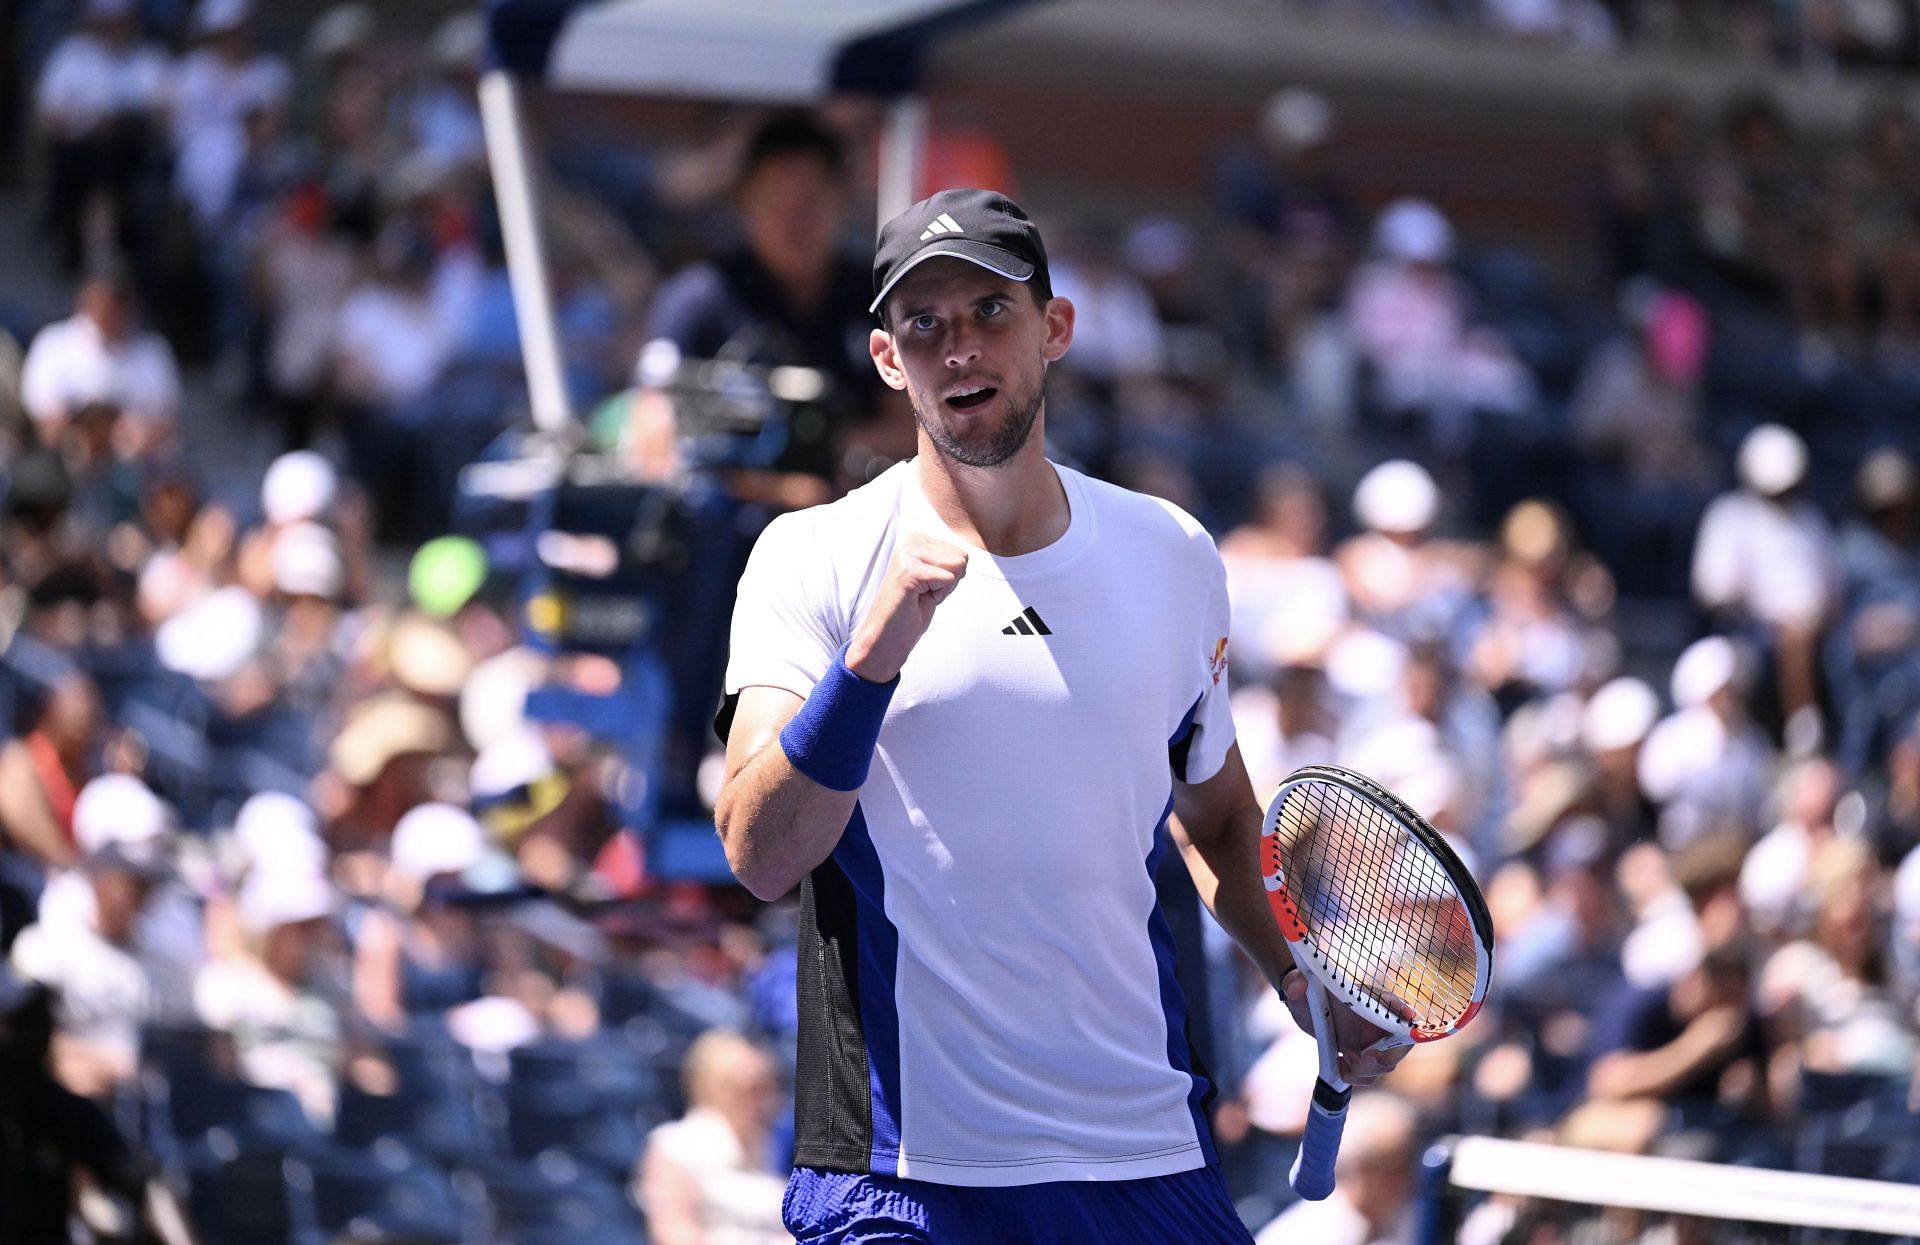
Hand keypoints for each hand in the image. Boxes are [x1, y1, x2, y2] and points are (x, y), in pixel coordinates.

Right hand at [845, 533, 968, 681]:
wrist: (885, 637)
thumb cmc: (910, 610)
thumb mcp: (935, 577)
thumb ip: (948, 560)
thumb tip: (967, 554)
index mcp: (915, 537)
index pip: (961, 552)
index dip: (949, 578)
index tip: (925, 587)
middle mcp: (909, 538)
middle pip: (961, 557)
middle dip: (948, 583)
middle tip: (922, 594)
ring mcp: (907, 553)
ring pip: (957, 566)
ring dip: (942, 590)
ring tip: (919, 596)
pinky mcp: (910, 570)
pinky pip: (948, 580)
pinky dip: (938, 597)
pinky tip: (916, 601)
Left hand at [1281, 968, 1412, 1087]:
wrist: (1307, 1008)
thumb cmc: (1307, 992)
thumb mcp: (1298, 987)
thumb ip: (1295, 984)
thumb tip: (1296, 986)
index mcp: (1368, 997)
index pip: (1392, 1002)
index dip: (1402, 1010)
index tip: (1407, 1016)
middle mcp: (1379, 1019)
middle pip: (1401, 1042)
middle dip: (1384, 1057)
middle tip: (1362, 1058)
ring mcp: (1376, 1039)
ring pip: (1386, 1064)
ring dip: (1365, 1072)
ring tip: (1342, 1063)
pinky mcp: (1367, 1055)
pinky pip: (1372, 1074)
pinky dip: (1356, 1078)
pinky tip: (1339, 1067)